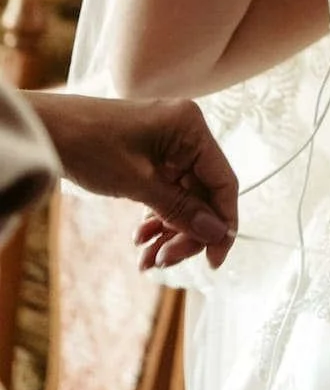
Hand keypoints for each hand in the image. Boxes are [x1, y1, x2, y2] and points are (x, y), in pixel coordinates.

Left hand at [29, 92, 236, 269]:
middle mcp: (186, 133)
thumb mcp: (137, 183)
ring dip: (169, 231)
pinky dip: (156, 218)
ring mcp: (169, 144)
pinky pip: (166, 192)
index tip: (213, 260)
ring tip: (147, 259)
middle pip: (203, 194)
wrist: (46, 129)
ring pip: (184, 198)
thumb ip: (181, 209)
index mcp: (191, 128)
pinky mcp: (152, 155)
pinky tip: (140, 240)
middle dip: (186, 232)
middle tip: (165, 261)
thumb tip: (216, 234)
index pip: (223, 181)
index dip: (223, 223)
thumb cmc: (88, 145)